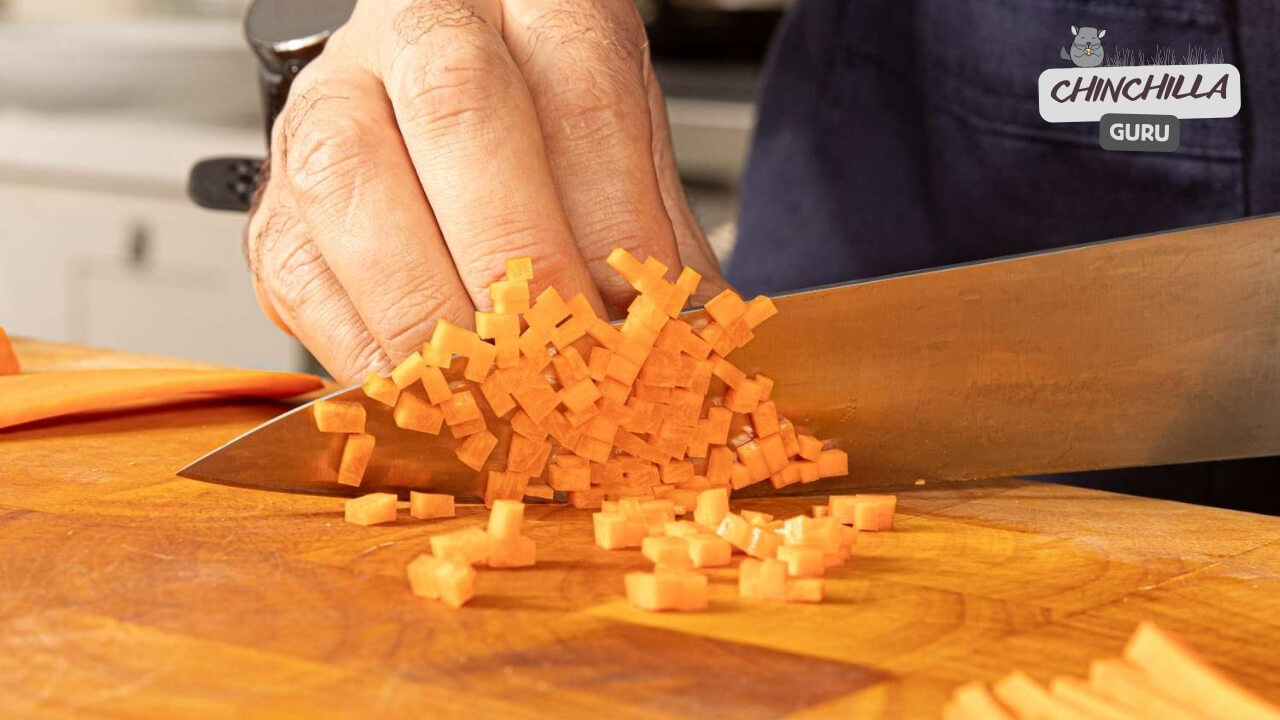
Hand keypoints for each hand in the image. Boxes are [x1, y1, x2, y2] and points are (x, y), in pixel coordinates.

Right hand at [245, 0, 726, 382]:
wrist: (438, 90)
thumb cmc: (542, 122)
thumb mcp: (626, 151)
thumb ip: (655, 241)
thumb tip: (684, 349)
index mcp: (536, 0)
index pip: (584, 97)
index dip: (613, 229)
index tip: (639, 326)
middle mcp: (419, 28)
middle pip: (460, 115)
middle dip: (521, 269)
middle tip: (567, 369)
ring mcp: (330, 104)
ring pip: (355, 189)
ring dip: (433, 318)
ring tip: (496, 394)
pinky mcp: (278, 199)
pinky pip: (302, 278)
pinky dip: (365, 353)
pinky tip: (424, 391)